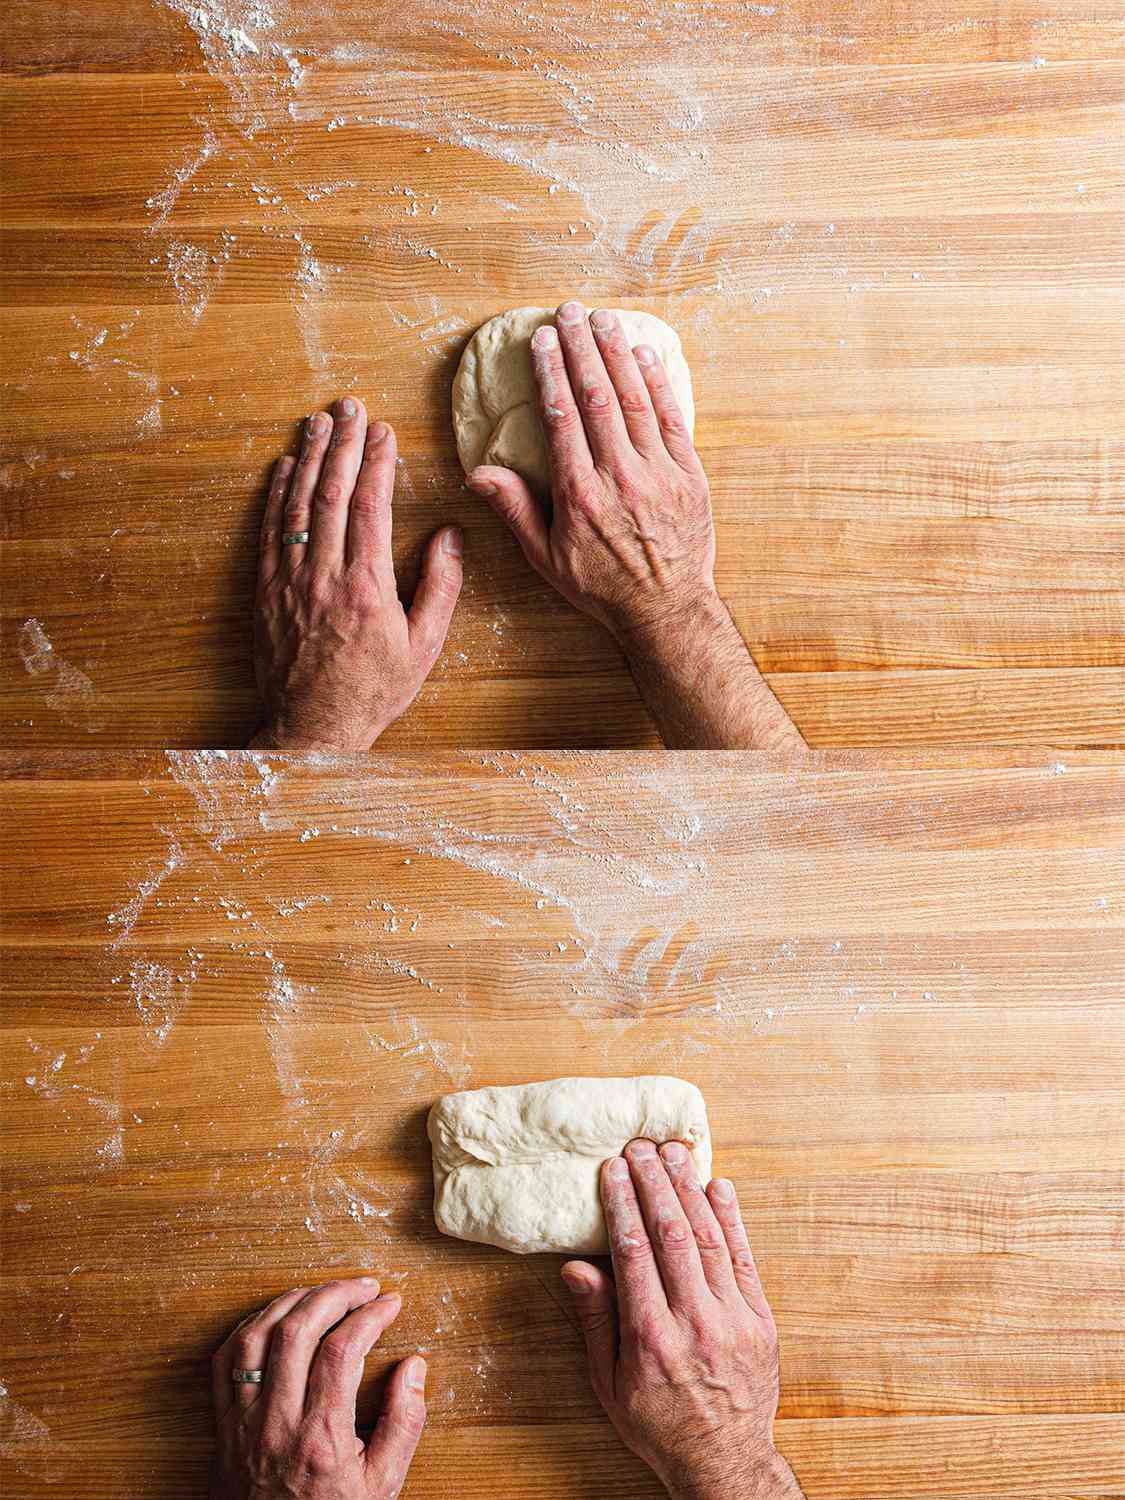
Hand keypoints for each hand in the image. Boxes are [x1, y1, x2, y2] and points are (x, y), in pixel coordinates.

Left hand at [209, 1277, 426, 1499]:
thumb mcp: (383, 1484)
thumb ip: (405, 1424)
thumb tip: (414, 1367)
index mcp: (321, 1437)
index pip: (343, 1349)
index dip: (370, 1315)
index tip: (390, 1303)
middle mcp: (278, 1423)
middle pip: (299, 1330)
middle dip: (335, 1294)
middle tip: (362, 1287)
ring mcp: (244, 1423)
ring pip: (257, 1336)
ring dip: (292, 1302)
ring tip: (322, 1293)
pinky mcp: (223, 1427)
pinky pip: (225, 1362)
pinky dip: (250, 1328)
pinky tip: (276, 1319)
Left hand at [252, 398, 462, 751]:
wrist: (314, 728)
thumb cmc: (374, 691)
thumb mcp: (423, 647)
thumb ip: (439, 588)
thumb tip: (449, 536)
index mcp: (367, 587)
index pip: (371, 506)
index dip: (377, 462)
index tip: (385, 432)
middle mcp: (324, 576)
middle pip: (331, 493)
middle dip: (343, 444)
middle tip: (350, 408)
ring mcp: (290, 582)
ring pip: (297, 504)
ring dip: (308, 457)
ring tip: (318, 422)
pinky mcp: (266, 592)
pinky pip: (270, 532)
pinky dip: (276, 494)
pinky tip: (285, 466)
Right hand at [467, 301, 716, 643]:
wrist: (666, 609)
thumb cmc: (601, 586)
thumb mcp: (546, 558)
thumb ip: (515, 509)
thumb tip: (478, 472)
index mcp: (580, 495)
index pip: (562, 417)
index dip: (551, 372)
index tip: (542, 340)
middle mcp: (620, 477)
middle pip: (598, 396)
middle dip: (582, 347)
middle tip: (570, 311)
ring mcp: (660, 473)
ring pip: (635, 399)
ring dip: (618, 353)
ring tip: (603, 319)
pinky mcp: (690, 475)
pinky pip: (673, 418)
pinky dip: (658, 383)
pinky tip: (644, 354)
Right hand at [562, 1141, 804, 1499]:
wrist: (725, 1461)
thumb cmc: (658, 1422)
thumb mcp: (609, 1384)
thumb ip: (595, 1321)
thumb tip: (576, 1266)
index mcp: (651, 1340)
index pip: (634, 1253)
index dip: (622, 1205)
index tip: (613, 1169)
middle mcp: (695, 1324)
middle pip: (672, 1236)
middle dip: (654, 1184)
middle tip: (640, 1147)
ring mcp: (734, 1320)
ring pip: (709, 1239)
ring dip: (690, 1190)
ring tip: (674, 1153)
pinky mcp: (762, 1321)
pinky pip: (744, 1259)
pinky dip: (731, 1219)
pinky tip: (718, 1186)